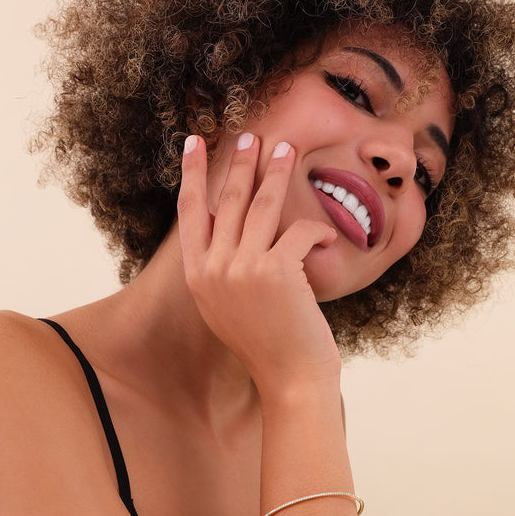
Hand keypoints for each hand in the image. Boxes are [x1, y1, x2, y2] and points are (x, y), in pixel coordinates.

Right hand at [177, 132, 341, 395]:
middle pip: (227, 200)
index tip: (194, 142)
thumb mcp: (228, 306)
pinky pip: (299, 232)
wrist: (289, 380)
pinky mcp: (276, 271)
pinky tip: (324, 240)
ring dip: (276, 173)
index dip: (192, 173)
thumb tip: (234, 228)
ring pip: (262, 206)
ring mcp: (242, 269)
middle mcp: (214, 269)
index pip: (190, 211)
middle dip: (241, 162)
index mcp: (198, 276)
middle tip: (252, 135)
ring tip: (286, 149)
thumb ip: (223, 268)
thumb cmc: (266, 344)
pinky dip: (316, 233)